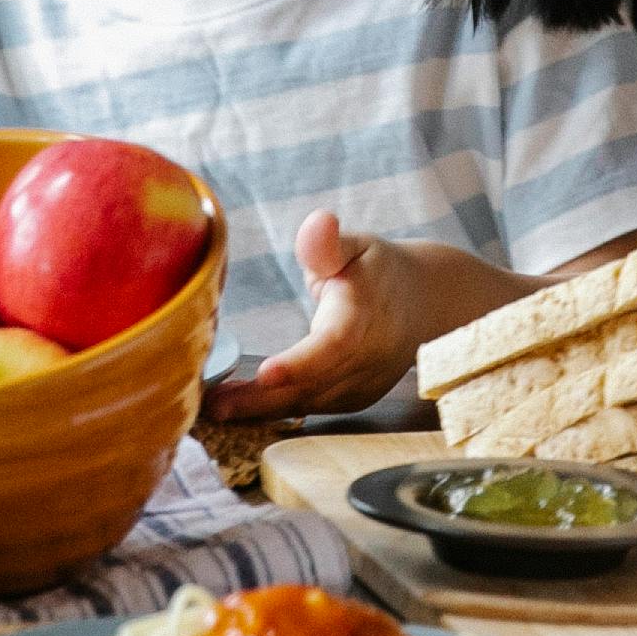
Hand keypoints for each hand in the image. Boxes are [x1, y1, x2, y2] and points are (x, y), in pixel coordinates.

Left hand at [204, 211, 521, 423]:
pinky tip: (236, 410)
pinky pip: (310, 408)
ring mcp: (361, 385)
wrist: (424, 304)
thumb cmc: (380, 269)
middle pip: (311, 385)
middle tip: (212, 404)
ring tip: (212, 408)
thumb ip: (329, 244)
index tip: (266, 373)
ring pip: (307, 403)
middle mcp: (363, 361)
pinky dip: (273, 412)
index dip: (300, 363)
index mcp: (362, 319)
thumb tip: (318, 223)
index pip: (332, 346)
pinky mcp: (352, 399)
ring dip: (259, 410)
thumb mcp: (358, 246)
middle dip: (261, 399)